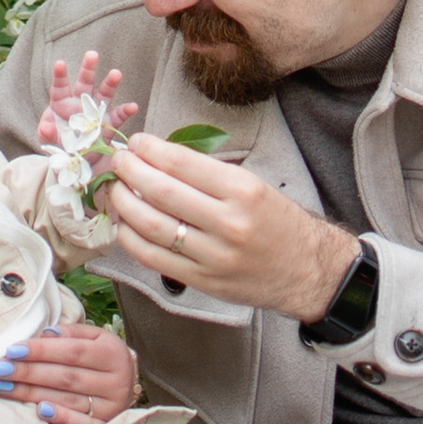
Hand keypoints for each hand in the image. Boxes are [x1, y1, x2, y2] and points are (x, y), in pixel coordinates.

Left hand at [0, 321, 137, 422]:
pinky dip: (61, 418)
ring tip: (5, 386)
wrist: (126, 385)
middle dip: (29, 372)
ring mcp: (112, 407)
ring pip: (67, 399)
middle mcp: (116, 381)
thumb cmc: (102, 357)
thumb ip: (71, 333)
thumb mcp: (94, 338)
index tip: (13, 350)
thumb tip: (45, 335)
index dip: (41, 351)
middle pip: (66, 377)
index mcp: (113, 354)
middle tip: (0, 369)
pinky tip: (39, 411)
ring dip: (32, 394)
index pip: (72, 352)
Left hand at [36, 48, 137, 151]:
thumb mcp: (49, 141)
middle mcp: (80, 102)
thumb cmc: (59, 145)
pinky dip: (126, 111)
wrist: (77, 159)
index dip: (60, 75)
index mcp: (62, 102)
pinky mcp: (109, 123)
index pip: (60, 86)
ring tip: (116, 74)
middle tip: (92, 54)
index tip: (60, 63)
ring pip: (104, 94)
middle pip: (85, 82)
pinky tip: (132, 106)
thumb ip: (47, 133)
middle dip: (88, 68)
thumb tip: (45, 127)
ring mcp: (96, 111)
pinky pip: (118, 116)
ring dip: (110, 83)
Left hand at [105, 134, 361, 322]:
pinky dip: (131, 238)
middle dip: (130, 171)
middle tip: (118, 161)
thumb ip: (209, 173)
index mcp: (243, 191)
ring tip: (115, 189)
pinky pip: (154, 257)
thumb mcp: (253, 184)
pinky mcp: (202, 280)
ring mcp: (213, 255)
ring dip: (124, 204)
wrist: (307, 270)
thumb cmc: (278, 221)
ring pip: (151, 226)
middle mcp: (228, 222)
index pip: (183, 164)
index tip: (136, 142)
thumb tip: (159, 157)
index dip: (151, 150)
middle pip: (161, 192)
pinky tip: (124, 224)